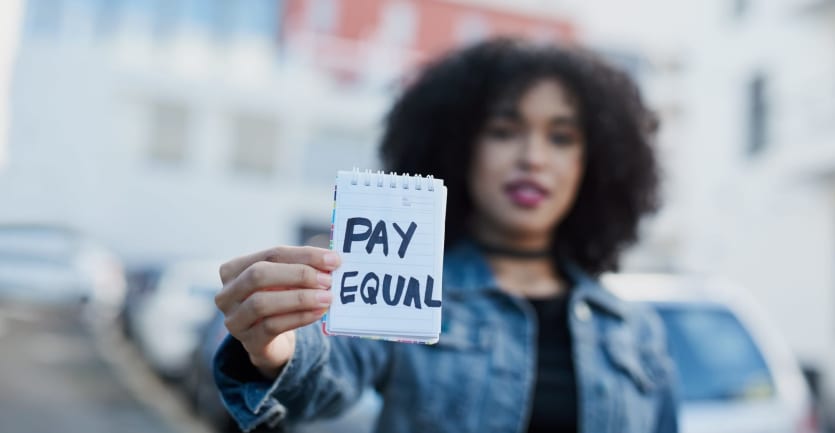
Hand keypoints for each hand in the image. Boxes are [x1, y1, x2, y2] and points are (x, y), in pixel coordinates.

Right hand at [215, 246, 340, 378]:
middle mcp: (227, 293)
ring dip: (299, 298)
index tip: (333, 259)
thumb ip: (302, 268)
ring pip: (262, 303)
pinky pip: (272, 326)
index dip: (304, 255)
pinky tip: (318, 313)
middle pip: (259, 275)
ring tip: (327, 298)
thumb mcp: (286, 281)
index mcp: (234, 269)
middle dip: (298, 275)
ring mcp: (234, 319)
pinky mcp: (248, 341)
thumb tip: (331, 260)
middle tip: (327, 280)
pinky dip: (299, 317)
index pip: (271, 254)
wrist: (271, 340)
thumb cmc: (279, 300)